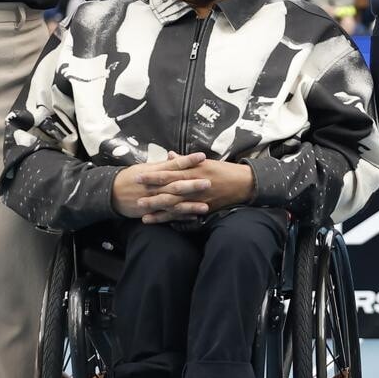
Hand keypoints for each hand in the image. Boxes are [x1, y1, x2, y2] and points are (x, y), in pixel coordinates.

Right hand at [111, 152, 209, 219]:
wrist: (111, 193)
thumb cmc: (130, 177)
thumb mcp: (145, 167)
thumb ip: (162, 164)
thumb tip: (175, 156)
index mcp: (154, 172)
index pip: (173, 165)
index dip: (187, 160)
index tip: (202, 156)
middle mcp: (155, 187)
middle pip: (175, 185)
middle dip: (192, 184)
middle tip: (208, 182)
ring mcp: (153, 200)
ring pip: (174, 203)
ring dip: (190, 205)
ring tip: (206, 206)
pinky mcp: (151, 212)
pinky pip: (168, 216)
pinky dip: (180, 217)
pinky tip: (193, 217)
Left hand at [139, 156, 254, 223]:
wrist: (243, 183)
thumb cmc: (223, 170)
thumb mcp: (204, 162)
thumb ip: (186, 160)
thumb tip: (170, 155)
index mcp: (193, 170)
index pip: (169, 173)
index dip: (153, 175)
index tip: (138, 176)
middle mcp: (194, 185)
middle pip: (169, 191)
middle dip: (152, 195)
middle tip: (135, 197)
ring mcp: (199, 198)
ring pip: (175, 206)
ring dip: (159, 210)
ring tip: (142, 214)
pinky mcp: (204, 208)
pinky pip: (186, 215)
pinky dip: (173, 219)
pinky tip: (161, 222)